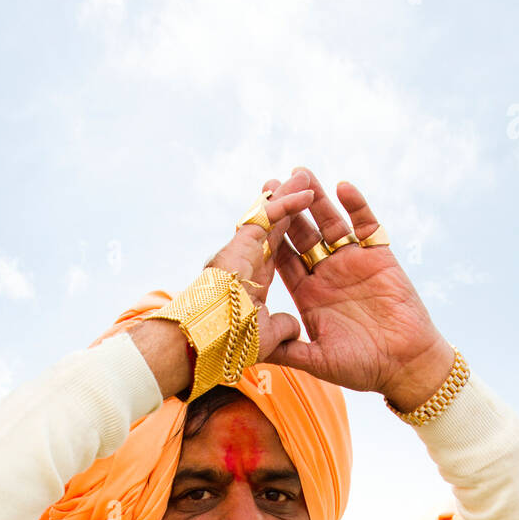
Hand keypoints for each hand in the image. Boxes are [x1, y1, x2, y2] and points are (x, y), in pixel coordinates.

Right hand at [207, 169, 314, 359]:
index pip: (273, 252)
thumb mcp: (269, 338)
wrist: (212, 340)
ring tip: (304, 175)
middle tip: (299, 184)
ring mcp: (243, 250)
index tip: (297, 222)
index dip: (285, 235)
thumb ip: (283, 328)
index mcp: (252, 282)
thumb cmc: (234, 344)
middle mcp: (247, 262)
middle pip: (272, 228)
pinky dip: (287, 203)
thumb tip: (294, 326)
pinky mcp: (242, 243)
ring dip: (288, 194)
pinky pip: (268, 216)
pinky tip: (306, 192)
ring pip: (269, 216)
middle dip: (286, 206)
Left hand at [267, 168, 454, 407]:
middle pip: (302, 233)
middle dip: (286, 208)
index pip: (282, 260)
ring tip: (302, 171)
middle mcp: (327, 274)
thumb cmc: (363, 367)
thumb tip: (246, 351)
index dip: (267, 238)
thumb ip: (286, 351)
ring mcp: (353, 262)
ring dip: (317, 197)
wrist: (406, 365)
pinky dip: (357, 205)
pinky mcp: (379, 255)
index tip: (251, 217)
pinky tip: (344, 187)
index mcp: (308, 295)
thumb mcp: (317, 361)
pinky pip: (367, 224)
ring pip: (331, 222)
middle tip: (271, 181)